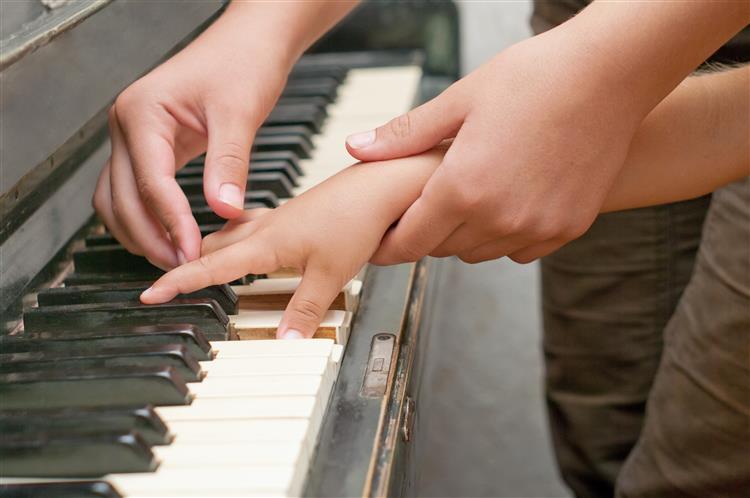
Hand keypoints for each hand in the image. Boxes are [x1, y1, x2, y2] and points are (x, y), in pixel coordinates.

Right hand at [92, 8, 290, 268]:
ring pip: (117, 200)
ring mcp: (131, 137)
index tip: (193, 254)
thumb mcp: (239, 114)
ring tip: (176, 259)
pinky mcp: (147, 148)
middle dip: (150, 237)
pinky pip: (133, 191)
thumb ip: (229, 164)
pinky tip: (171, 236)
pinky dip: (145, 218)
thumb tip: (224, 211)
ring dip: (140, 233)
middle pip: (123, 199)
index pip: (151, 183)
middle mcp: (126, 126)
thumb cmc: (242, 64)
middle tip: (183, 266)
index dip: (172, 223)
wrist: (246, 44)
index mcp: (142, 113)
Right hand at [141, 149, 441, 337]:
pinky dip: (232, 238)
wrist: (379, 185)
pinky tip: (239, 240)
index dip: (178, 282)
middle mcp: (264, 227)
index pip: (210, 267)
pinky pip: (247, 227)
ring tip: (189, 262)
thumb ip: (304, 311)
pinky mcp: (289, 215)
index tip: (150, 293)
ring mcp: (276, 218)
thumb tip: (283, 344)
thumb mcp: (330, 275)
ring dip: (205, 250)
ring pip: (226, 235)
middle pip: (210, 248)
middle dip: (182, 263)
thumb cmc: (356, 220)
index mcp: (265, 242)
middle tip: (161, 280)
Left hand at [346, 26, 646, 264]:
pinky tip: (503, 206)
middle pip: (442, 249)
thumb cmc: (536, 78)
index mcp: (464, 188)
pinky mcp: (567, 228)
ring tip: (463, 201)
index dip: (390, 245)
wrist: (611, 72)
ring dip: (463, 236)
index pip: (411, 241)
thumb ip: (405, 135)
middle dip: (425, 233)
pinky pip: (520, 252)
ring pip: (480, 254)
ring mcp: (537, 227)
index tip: (382, 241)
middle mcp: (500, 218)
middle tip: (422, 209)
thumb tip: (356, 147)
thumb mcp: (460, 99)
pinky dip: (504, 237)